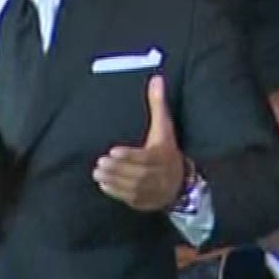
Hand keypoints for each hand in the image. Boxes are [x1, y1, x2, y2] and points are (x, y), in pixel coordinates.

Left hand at [94, 75, 186, 211]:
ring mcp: (151, 190)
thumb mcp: (164, 127)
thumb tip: (156, 78)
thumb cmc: (166, 149)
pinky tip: (104, 184)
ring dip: (114, 180)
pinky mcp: (144, 200)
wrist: (180, 182)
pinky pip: (129, 198)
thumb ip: (158, 104)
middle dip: (118, 169)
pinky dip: (116, 192)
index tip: (113, 151)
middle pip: (137, 174)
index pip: (146, 157)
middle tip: (100, 162)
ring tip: (98, 172)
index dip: (130, 156)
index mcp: (162, 155)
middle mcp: (158, 174)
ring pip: (131, 187)